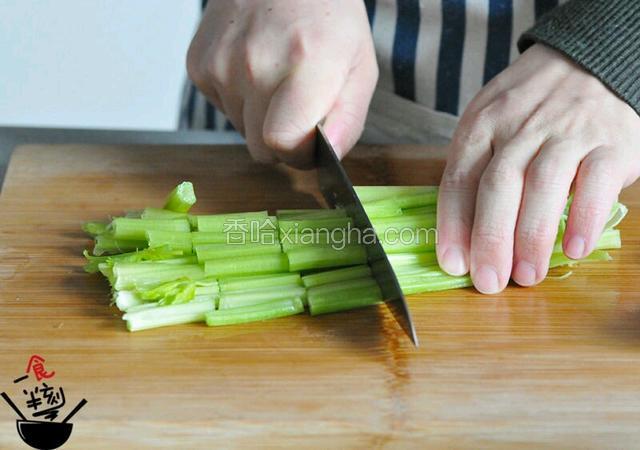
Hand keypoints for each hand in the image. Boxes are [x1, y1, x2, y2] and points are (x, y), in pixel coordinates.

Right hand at [187, 0, 377, 167]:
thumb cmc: (327, 19)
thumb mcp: (359, 66)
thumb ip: (348, 119)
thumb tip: (329, 155)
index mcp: (304, 66)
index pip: (282, 143)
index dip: (299, 154)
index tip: (310, 143)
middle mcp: (255, 65)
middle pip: (260, 148)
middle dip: (282, 141)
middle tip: (298, 109)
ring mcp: (221, 64)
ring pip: (241, 130)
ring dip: (260, 117)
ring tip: (276, 78)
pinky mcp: (199, 65)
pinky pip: (222, 109)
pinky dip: (240, 99)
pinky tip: (254, 69)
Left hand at [437, 44, 639, 293]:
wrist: (592, 60)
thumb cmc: (532, 107)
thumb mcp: (492, 124)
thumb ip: (477, 172)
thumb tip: (464, 240)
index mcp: (482, 125)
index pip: (459, 178)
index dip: (453, 224)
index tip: (453, 264)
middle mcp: (520, 128)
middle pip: (498, 185)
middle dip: (490, 239)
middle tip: (489, 282)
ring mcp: (567, 132)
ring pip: (543, 185)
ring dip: (532, 236)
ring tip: (527, 276)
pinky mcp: (611, 142)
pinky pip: (596, 181)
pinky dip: (584, 217)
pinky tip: (574, 249)